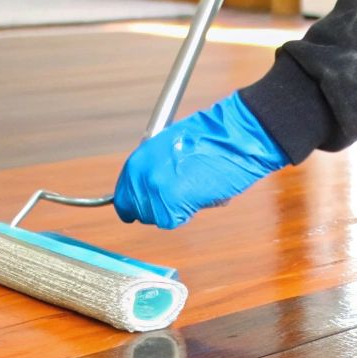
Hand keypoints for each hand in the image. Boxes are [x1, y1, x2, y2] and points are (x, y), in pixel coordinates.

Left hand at [114, 93, 288, 228]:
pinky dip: (189, 212)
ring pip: (157, 218)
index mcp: (137, 160)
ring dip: (174, 209)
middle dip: (157, 207)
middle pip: (139, 211)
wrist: (234, 137)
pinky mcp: (172, 206)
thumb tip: (148, 189)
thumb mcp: (169, 147)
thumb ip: (153, 169)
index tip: (145, 207)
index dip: (135, 204)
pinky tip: (200, 194)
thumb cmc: (210, 137)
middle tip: (179, 195)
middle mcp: (141, 177)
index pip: (122, 197)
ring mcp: (155, 192)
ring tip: (193, 188)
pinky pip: (174, 220)